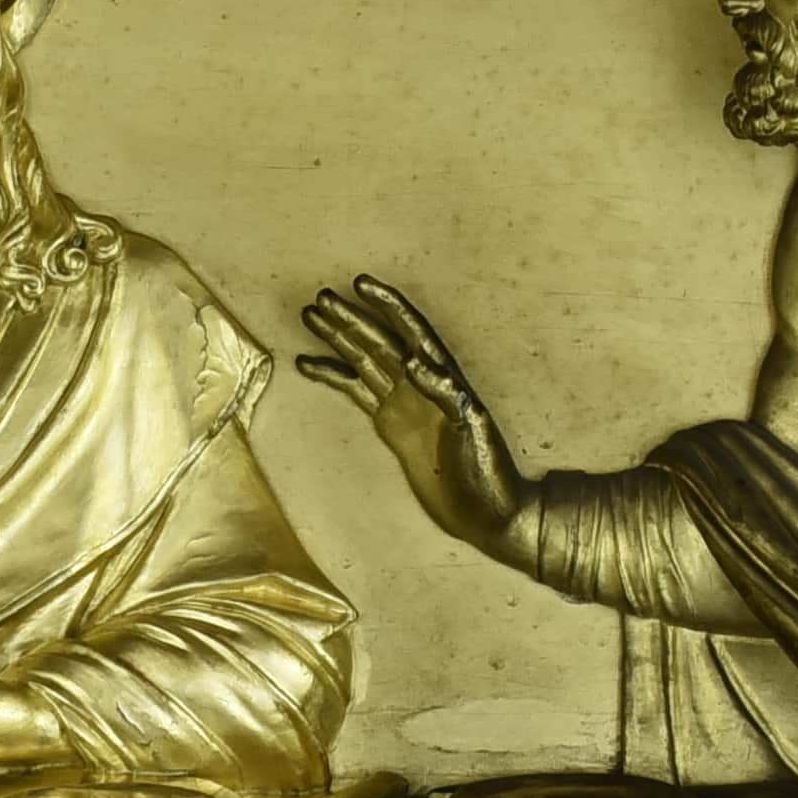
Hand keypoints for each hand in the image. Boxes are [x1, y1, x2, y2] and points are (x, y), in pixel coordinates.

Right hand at [294, 278, 531, 559]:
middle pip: (381, 340)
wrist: (487, 512)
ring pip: (365, 359)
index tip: (360, 285)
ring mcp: (404, 402)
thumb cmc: (488, 470)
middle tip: (320, 298)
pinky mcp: (391, 425)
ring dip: (338, 338)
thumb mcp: (472, 429)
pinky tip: (309, 365)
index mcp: (443, 377)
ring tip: (310, 316)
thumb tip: (413, 360)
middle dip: (351, 318)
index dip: (388, 306)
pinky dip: (333, 377)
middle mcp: (421, 383)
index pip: (411, 331)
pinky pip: (356, 392)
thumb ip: (446, 394)